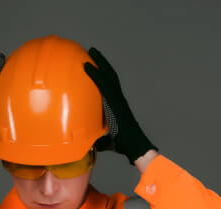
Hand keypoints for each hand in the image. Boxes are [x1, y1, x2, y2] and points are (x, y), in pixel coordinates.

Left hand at [82, 47, 157, 164]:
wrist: (134, 145)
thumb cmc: (124, 144)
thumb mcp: (106, 141)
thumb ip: (98, 140)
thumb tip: (89, 145)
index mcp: (117, 105)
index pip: (110, 86)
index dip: (104, 75)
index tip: (97, 65)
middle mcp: (118, 98)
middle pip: (110, 75)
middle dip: (102, 62)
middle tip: (93, 51)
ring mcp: (117, 98)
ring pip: (108, 75)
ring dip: (100, 62)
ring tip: (91, 51)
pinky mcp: (114, 101)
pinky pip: (102, 84)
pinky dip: (95, 74)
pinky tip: (86, 66)